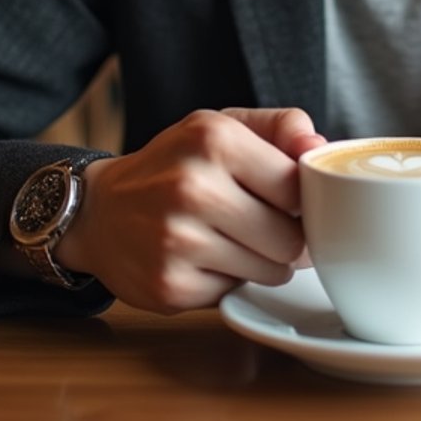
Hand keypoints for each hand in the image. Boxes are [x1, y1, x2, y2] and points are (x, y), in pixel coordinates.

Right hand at [55, 107, 325, 313]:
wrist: (100, 211)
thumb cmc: (176, 165)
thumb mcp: (222, 127)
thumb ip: (280, 127)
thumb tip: (319, 146)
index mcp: (214, 139)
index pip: (297, 187)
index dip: (302, 200)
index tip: (289, 201)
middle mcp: (193, 187)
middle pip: (289, 238)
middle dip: (287, 238)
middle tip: (264, 227)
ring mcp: (178, 240)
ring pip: (270, 271)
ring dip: (263, 263)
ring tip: (235, 241)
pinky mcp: (170, 286)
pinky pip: (234, 293)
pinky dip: (229, 282)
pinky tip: (205, 261)